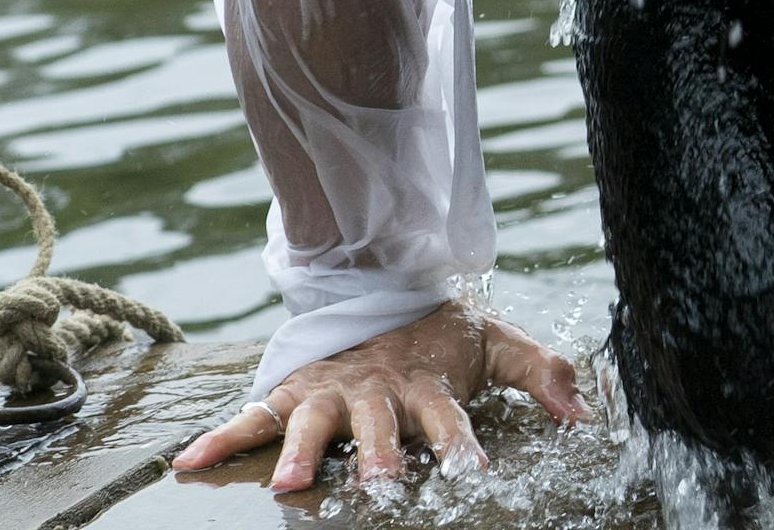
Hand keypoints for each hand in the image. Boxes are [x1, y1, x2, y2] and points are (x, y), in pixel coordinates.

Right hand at [171, 303, 591, 490]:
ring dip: (301, 452)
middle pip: (377, 426)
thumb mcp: (496, 345)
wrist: (381, 288)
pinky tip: (187, 465)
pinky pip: (252, 416)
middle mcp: (375, 391)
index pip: (448, 417)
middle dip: (378, 455)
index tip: (471, 470)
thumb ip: (541, 372)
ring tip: (290, 485)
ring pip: (312, 423)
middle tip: (380, 484)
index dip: (459, 444)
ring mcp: (330, 392)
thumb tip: (586, 413)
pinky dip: (220, 439)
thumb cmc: (441, 336)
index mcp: (426, 385)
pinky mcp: (292, 392)